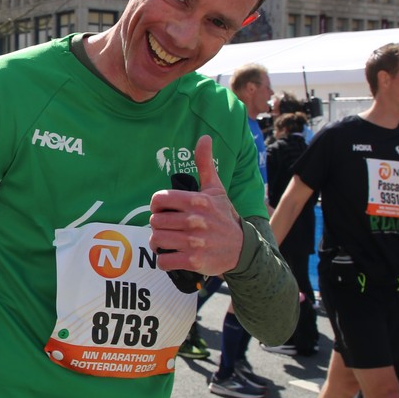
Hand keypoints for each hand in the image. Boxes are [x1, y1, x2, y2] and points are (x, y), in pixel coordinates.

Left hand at [148, 136, 243, 276]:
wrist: (243, 249)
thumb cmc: (224, 217)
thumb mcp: (216, 190)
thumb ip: (205, 164)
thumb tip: (204, 137)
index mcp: (197, 201)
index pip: (159, 199)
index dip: (156, 205)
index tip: (163, 209)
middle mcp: (195, 220)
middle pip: (155, 221)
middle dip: (158, 225)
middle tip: (166, 227)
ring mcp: (194, 242)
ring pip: (156, 239)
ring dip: (158, 242)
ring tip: (166, 241)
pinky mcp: (194, 261)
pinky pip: (163, 261)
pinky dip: (164, 260)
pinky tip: (171, 255)